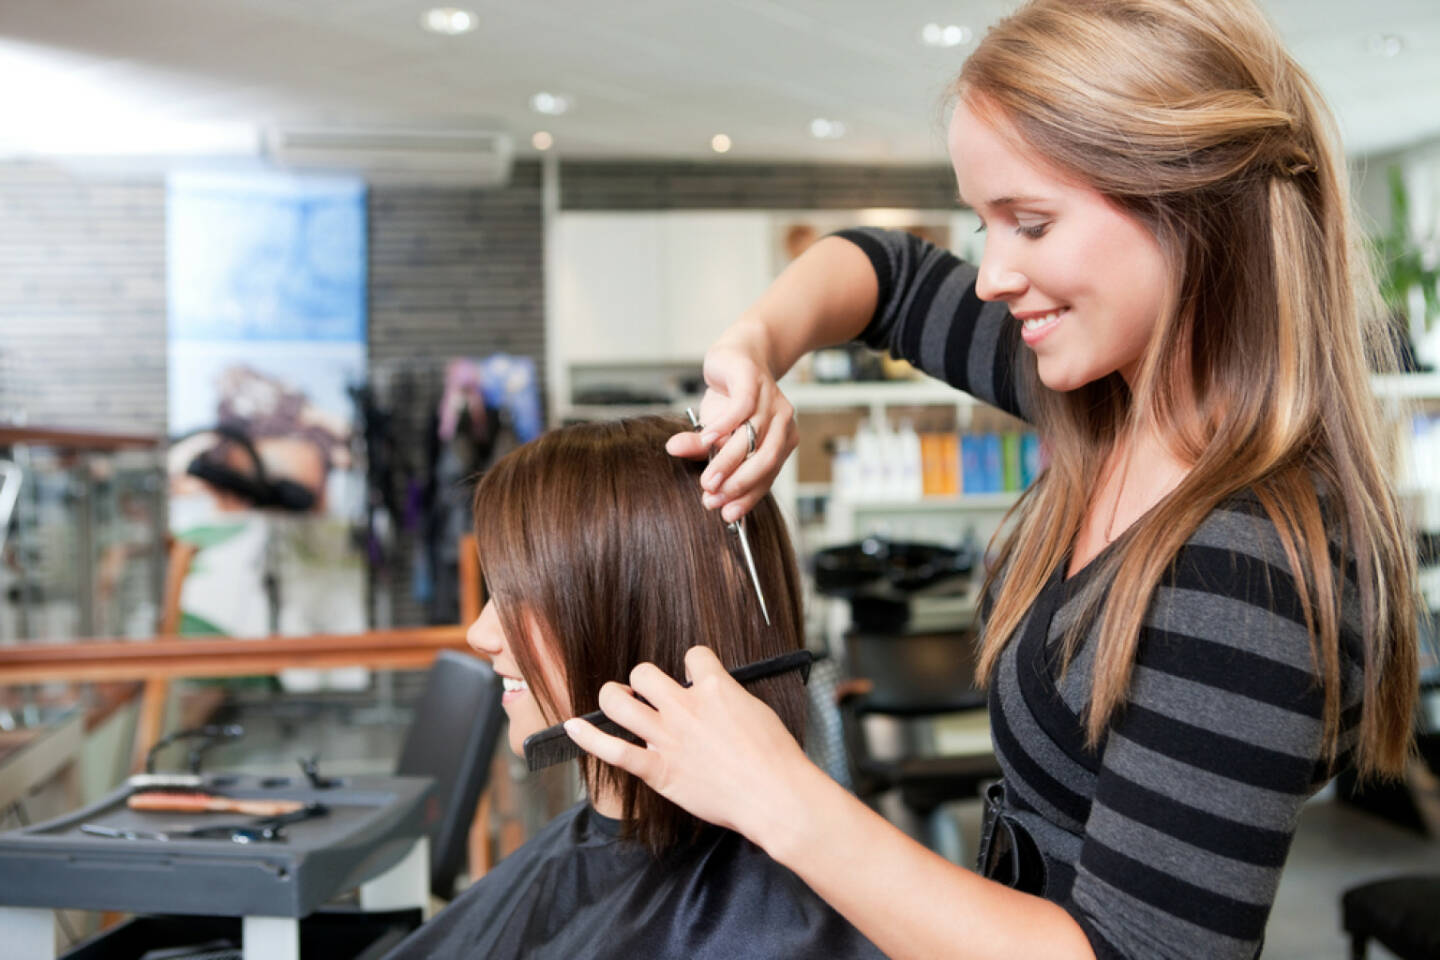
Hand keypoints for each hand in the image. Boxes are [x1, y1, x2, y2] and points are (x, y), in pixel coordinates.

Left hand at [563, 645, 815, 848]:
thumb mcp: (758, 710)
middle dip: (644, 680)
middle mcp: (685, 706)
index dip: (691, 664)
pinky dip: (588, 737)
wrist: (774, 795)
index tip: (693, 678)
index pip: (693, 655)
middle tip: (650, 695)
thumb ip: (730, 700)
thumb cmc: (776, 757)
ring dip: (613, 697)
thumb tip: (718, 698)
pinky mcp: (658, 769)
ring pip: (620, 701)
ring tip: (616, 700)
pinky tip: (571, 727)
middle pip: (645, 672)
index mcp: (715, 688)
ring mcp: (667, 737)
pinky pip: (613, 750)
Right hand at [665, 337, 797, 522]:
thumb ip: (700, 447)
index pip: (767, 476)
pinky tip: (706, 440)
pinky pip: (742, 409)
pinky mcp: (753, 381)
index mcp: (781, 441)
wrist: (738, 355)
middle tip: (711, 499)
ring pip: (752, 438)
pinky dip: (724, 426)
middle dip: (738, 485)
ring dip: (728, 462)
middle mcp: (783, 423)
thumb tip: (672, 452)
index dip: (747, 497)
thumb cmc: (729, 400)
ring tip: (707, 479)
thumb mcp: (713, 431)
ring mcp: (771, 400)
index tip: (727, 516)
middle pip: (764, 461)